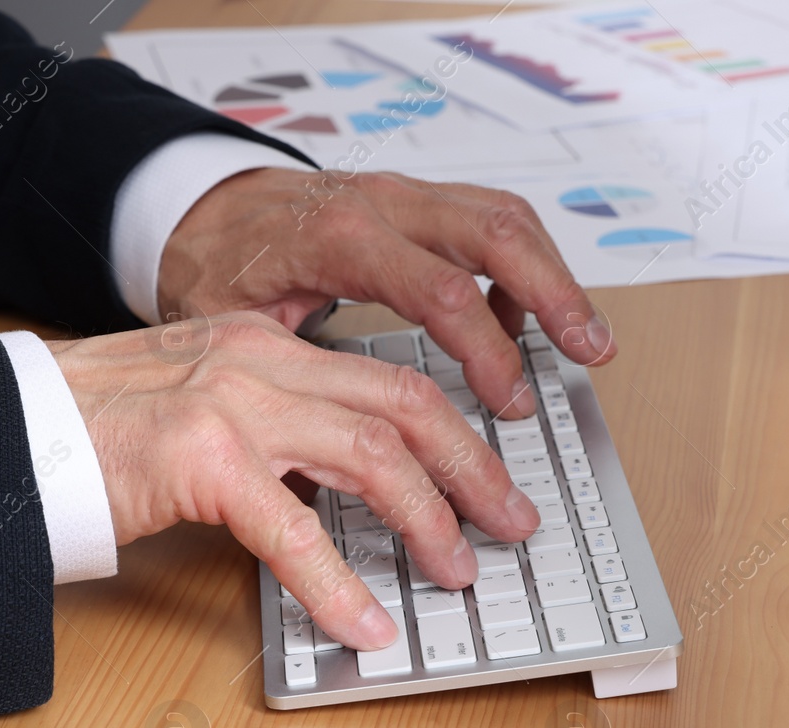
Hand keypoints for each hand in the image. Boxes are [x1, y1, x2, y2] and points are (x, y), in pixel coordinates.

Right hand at [50, 313, 541, 648]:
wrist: (7, 428)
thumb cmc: (98, 429)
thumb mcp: (204, 406)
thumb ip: (276, 432)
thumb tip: (346, 489)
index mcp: (268, 345)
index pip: (392, 382)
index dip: (458, 434)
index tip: (492, 479)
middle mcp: (261, 360)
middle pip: (406, 408)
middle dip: (473, 471)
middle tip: (511, 523)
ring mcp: (232, 403)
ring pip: (372, 456)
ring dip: (428, 521)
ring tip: (455, 572)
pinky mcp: (198, 458)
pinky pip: (293, 531)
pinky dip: (339, 585)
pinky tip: (363, 625)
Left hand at [156, 168, 615, 420]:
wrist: (196, 203)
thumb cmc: (213, 264)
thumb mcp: (229, 330)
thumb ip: (285, 384)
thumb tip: (318, 469)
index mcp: (340, 239)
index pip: (441, 290)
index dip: (487, 350)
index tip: (510, 402)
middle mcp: (382, 204)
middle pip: (496, 234)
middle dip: (555, 295)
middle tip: (592, 352)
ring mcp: (403, 196)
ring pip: (504, 217)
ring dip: (554, 276)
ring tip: (586, 336)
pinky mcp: (414, 202)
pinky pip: (487, 218)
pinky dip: (520, 263)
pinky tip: (518, 318)